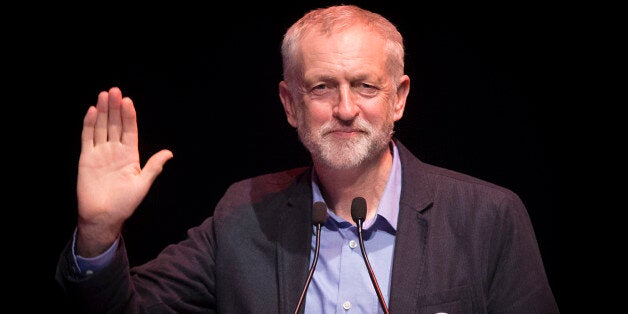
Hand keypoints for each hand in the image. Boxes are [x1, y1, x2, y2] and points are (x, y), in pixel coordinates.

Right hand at [75, 87, 172, 256]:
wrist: (103, 216)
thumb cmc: (125, 203)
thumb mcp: (142, 184)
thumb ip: (153, 167)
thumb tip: (169, 153)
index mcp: (130, 155)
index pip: (130, 131)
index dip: (129, 116)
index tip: (128, 101)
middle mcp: (115, 151)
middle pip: (115, 125)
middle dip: (115, 108)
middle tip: (115, 90)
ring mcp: (100, 153)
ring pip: (101, 127)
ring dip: (103, 111)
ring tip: (104, 95)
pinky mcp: (86, 158)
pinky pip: (87, 138)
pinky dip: (89, 124)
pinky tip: (92, 111)